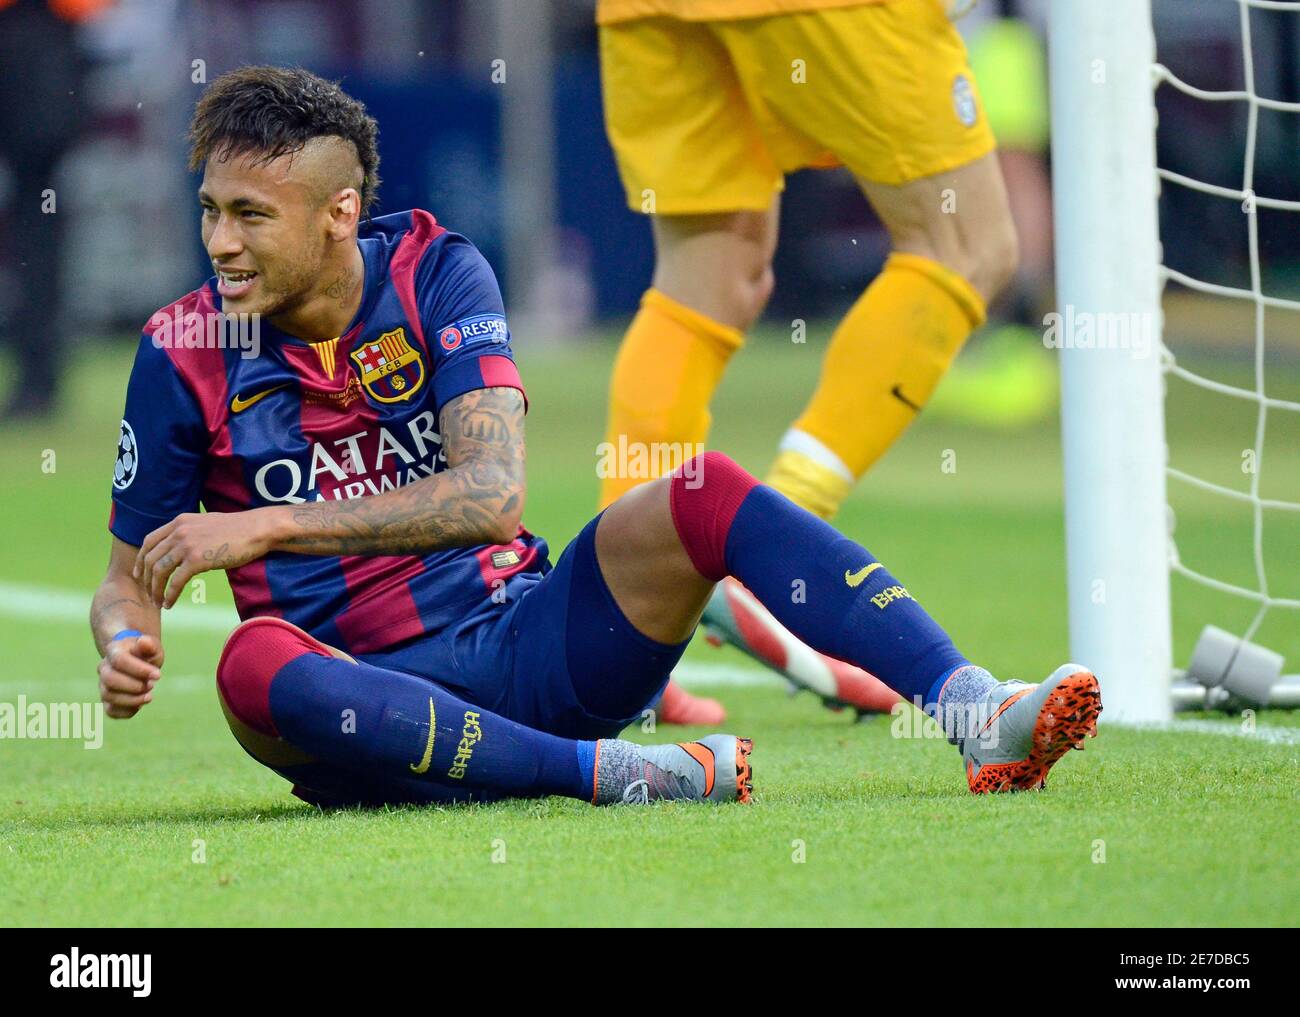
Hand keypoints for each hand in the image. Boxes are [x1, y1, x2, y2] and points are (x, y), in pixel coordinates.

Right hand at [98, 634, 163, 719]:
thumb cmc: (146, 653)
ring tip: (148, 695)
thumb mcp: (153, 647)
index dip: (139, 670)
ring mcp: (103, 684)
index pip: (120, 661)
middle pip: (110, 680)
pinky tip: (140, 705)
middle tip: (151, 685)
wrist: (137, 660)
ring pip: (108, 696)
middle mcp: (104, 668)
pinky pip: (110, 710)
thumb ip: (150, 645)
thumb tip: (144, 641)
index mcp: (114, 651)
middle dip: (134, 686)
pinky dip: (126, 711)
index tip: (158, 675)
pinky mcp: (108, 700)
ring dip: (132, 699)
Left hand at [135, 508, 281, 607]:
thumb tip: (182, 546)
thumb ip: (190, 532)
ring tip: (158, 602)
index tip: (140, 574)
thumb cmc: (238, 529)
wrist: (257, 529)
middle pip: (151, 558)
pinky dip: (169, 595)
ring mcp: (186, 545)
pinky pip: (176, 581)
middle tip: (149, 594)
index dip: (141, 560)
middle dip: (146, 580)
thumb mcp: (206, 524)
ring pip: (159, 571)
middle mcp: (178, 532)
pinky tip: (170, 603)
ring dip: (155, 590)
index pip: (149, 542)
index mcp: (179, 522)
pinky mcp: (197, 560)